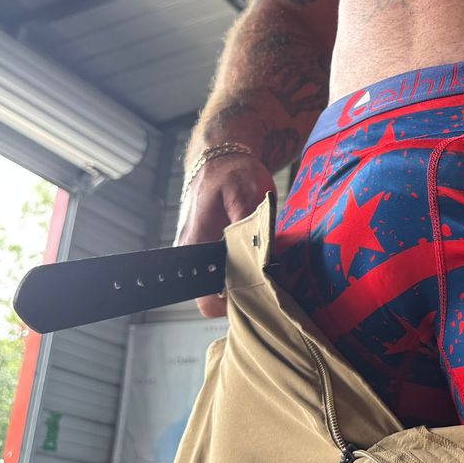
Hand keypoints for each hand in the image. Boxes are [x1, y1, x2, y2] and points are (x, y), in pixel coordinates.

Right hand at [174, 154, 276, 317]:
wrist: (221, 156)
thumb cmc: (230, 172)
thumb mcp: (244, 193)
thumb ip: (248, 225)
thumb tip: (258, 254)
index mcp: (194, 247)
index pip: (205, 300)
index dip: (231, 305)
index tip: (258, 297)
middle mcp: (192, 254)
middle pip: (215, 297)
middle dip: (243, 294)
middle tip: (271, 285)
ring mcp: (200, 251)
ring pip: (221, 283)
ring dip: (244, 280)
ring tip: (269, 272)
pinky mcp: (211, 246)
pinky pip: (225, 269)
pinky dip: (244, 267)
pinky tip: (261, 258)